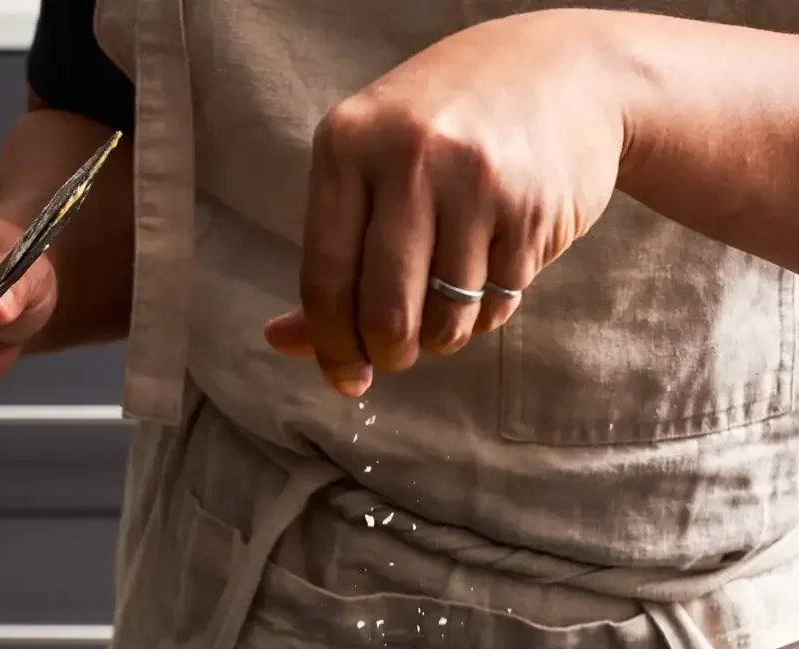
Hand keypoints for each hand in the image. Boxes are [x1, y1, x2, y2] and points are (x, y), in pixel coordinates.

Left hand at [264, 9, 626, 395]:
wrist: (565, 71)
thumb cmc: (446, 130)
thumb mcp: (371, 168)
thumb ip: (329, 258)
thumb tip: (281, 342)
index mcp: (347, 146)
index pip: (324, 282)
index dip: (332, 348)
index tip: (346, 378)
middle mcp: (408, 158)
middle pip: (384, 314)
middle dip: (389, 355)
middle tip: (396, 355)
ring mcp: (475, 182)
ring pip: (444, 321)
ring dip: (441, 337)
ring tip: (447, 301)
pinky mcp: (532, 211)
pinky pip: (495, 307)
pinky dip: (486, 313)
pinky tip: (491, 271)